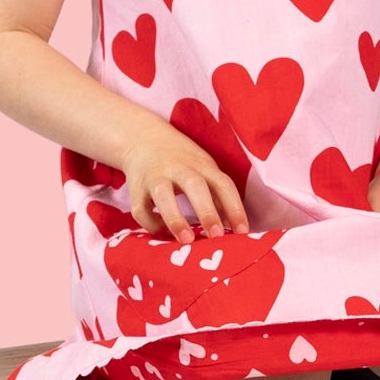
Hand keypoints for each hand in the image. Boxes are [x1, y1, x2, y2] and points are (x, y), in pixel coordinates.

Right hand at [120, 118, 249, 241]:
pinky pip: (141, 209)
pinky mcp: (136, 189)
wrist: (143, 138)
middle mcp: (179, 168)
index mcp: (202, 165)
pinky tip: (163, 233)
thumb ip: (217, 194)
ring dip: (175, 219)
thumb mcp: (204, 168)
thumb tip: (234, 228)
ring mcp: (155, 177)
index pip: (223, 184)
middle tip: (217, 236)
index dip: (235, 208)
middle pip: (195, 186)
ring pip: (163, 196)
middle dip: (207, 212)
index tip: (243, 232)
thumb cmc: (183, 161)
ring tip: (187, 240)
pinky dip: (151, 224)